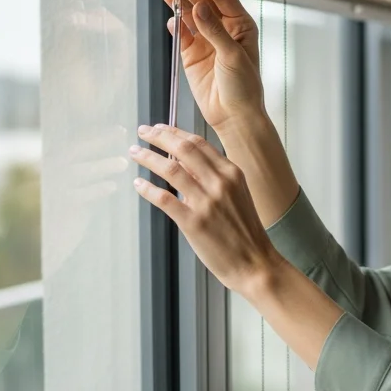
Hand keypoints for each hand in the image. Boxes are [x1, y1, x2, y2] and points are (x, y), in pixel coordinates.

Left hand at [129, 123, 281, 294]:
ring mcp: (207, 202)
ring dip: (148, 158)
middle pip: (183, 149)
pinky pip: (164, 199)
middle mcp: (220, 183)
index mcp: (232, 173)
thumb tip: (184, 165)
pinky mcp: (194, 222)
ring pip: (170, 170)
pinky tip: (138, 184)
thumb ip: (213, 178)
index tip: (159, 128)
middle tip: (143, 132)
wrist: (255, 262)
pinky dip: (148, 189)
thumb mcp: (237, 196)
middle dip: (159, 137)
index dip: (175, 133)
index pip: (199, 143)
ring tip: (135, 153)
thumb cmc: (245, 232)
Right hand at [163, 0, 265, 133]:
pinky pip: (181, 34)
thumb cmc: (244, 87)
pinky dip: (175, 25)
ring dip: (179, 5)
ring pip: (190, 15)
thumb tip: (199, 7)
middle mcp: (224, 30)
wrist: (233, 115)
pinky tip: (171, 20)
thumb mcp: (233, 55)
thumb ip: (214, 30)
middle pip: (204, 2)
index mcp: (241, 26)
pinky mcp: (192, 54)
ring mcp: (207, 41)